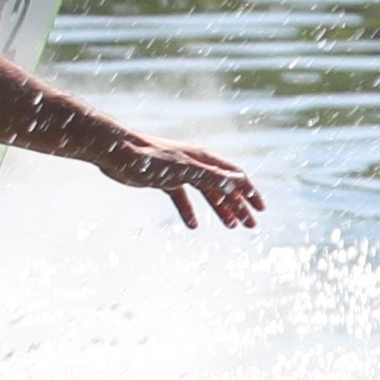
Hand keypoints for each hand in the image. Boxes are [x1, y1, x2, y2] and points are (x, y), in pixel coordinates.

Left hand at [92, 126, 264, 231]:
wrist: (118, 153)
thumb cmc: (151, 159)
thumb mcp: (186, 170)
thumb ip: (213, 177)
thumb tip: (240, 182)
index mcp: (205, 159)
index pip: (235, 176)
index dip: (250, 192)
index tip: (261, 210)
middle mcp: (196, 164)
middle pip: (224, 187)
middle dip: (239, 206)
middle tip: (251, 226)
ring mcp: (180, 173)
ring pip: (206, 193)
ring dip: (220, 210)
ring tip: (232, 227)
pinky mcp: (164, 181)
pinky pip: (183, 198)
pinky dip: (190, 211)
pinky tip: (194, 226)